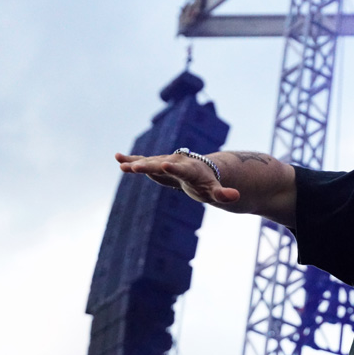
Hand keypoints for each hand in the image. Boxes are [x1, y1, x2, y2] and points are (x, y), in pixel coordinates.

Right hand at [115, 152, 239, 204]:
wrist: (203, 169)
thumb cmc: (209, 183)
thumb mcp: (216, 190)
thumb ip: (223, 194)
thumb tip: (235, 196)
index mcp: (190, 170)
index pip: (182, 170)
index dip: (174, 168)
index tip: (165, 164)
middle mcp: (176, 163)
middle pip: (161, 164)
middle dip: (149, 166)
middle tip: (136, 167)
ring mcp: (165, 162)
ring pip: (150, 162)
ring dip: (136, 163)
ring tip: (122, 165)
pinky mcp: (157, 164)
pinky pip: (144, 161)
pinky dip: (132, 160)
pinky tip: (118, 158)